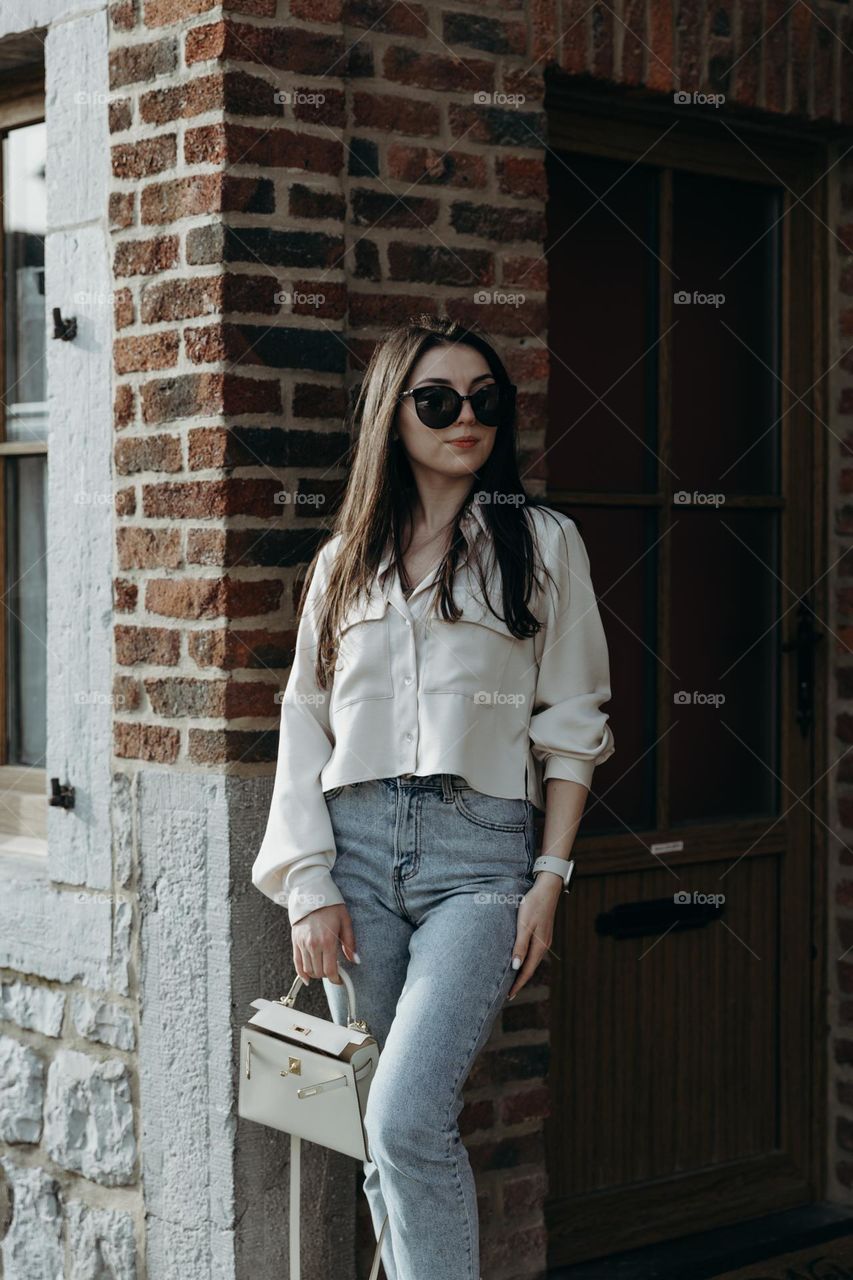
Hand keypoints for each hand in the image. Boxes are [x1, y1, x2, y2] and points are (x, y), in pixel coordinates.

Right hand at [292, 903, 357, 985]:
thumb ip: (350, 942)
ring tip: (323, 968)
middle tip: (333, 971)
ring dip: (317, 973)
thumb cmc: (331, 907)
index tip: (339, 979)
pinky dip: (302, 973)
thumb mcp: (345, 921)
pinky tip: (307, 978)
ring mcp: (302, 944)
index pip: (330, 970)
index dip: (336, 979)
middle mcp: (313, 945)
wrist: (312, 894)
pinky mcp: (295, 942)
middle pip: (319, 972)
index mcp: (328, 941)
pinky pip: (297, 963)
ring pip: (308, 970)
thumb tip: (355, 960)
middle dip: (327, 975)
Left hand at [508, 874, 561, 999]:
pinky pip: (534, 952)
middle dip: (520, 981)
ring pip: (532, 961)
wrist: (547, 889)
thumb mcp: (524, 925)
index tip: (508, 996)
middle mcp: (543, 945)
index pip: (526, 971)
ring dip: (523, 971)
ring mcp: (544, 939)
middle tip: (508, 993)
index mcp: (538, 946)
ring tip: (513, 980)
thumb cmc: (533, 905)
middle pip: (530, 968)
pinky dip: (526, 960)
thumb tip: (516, 967)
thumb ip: (520, 946)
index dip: (518, 984)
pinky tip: (521, 960)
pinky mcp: (542, 933)